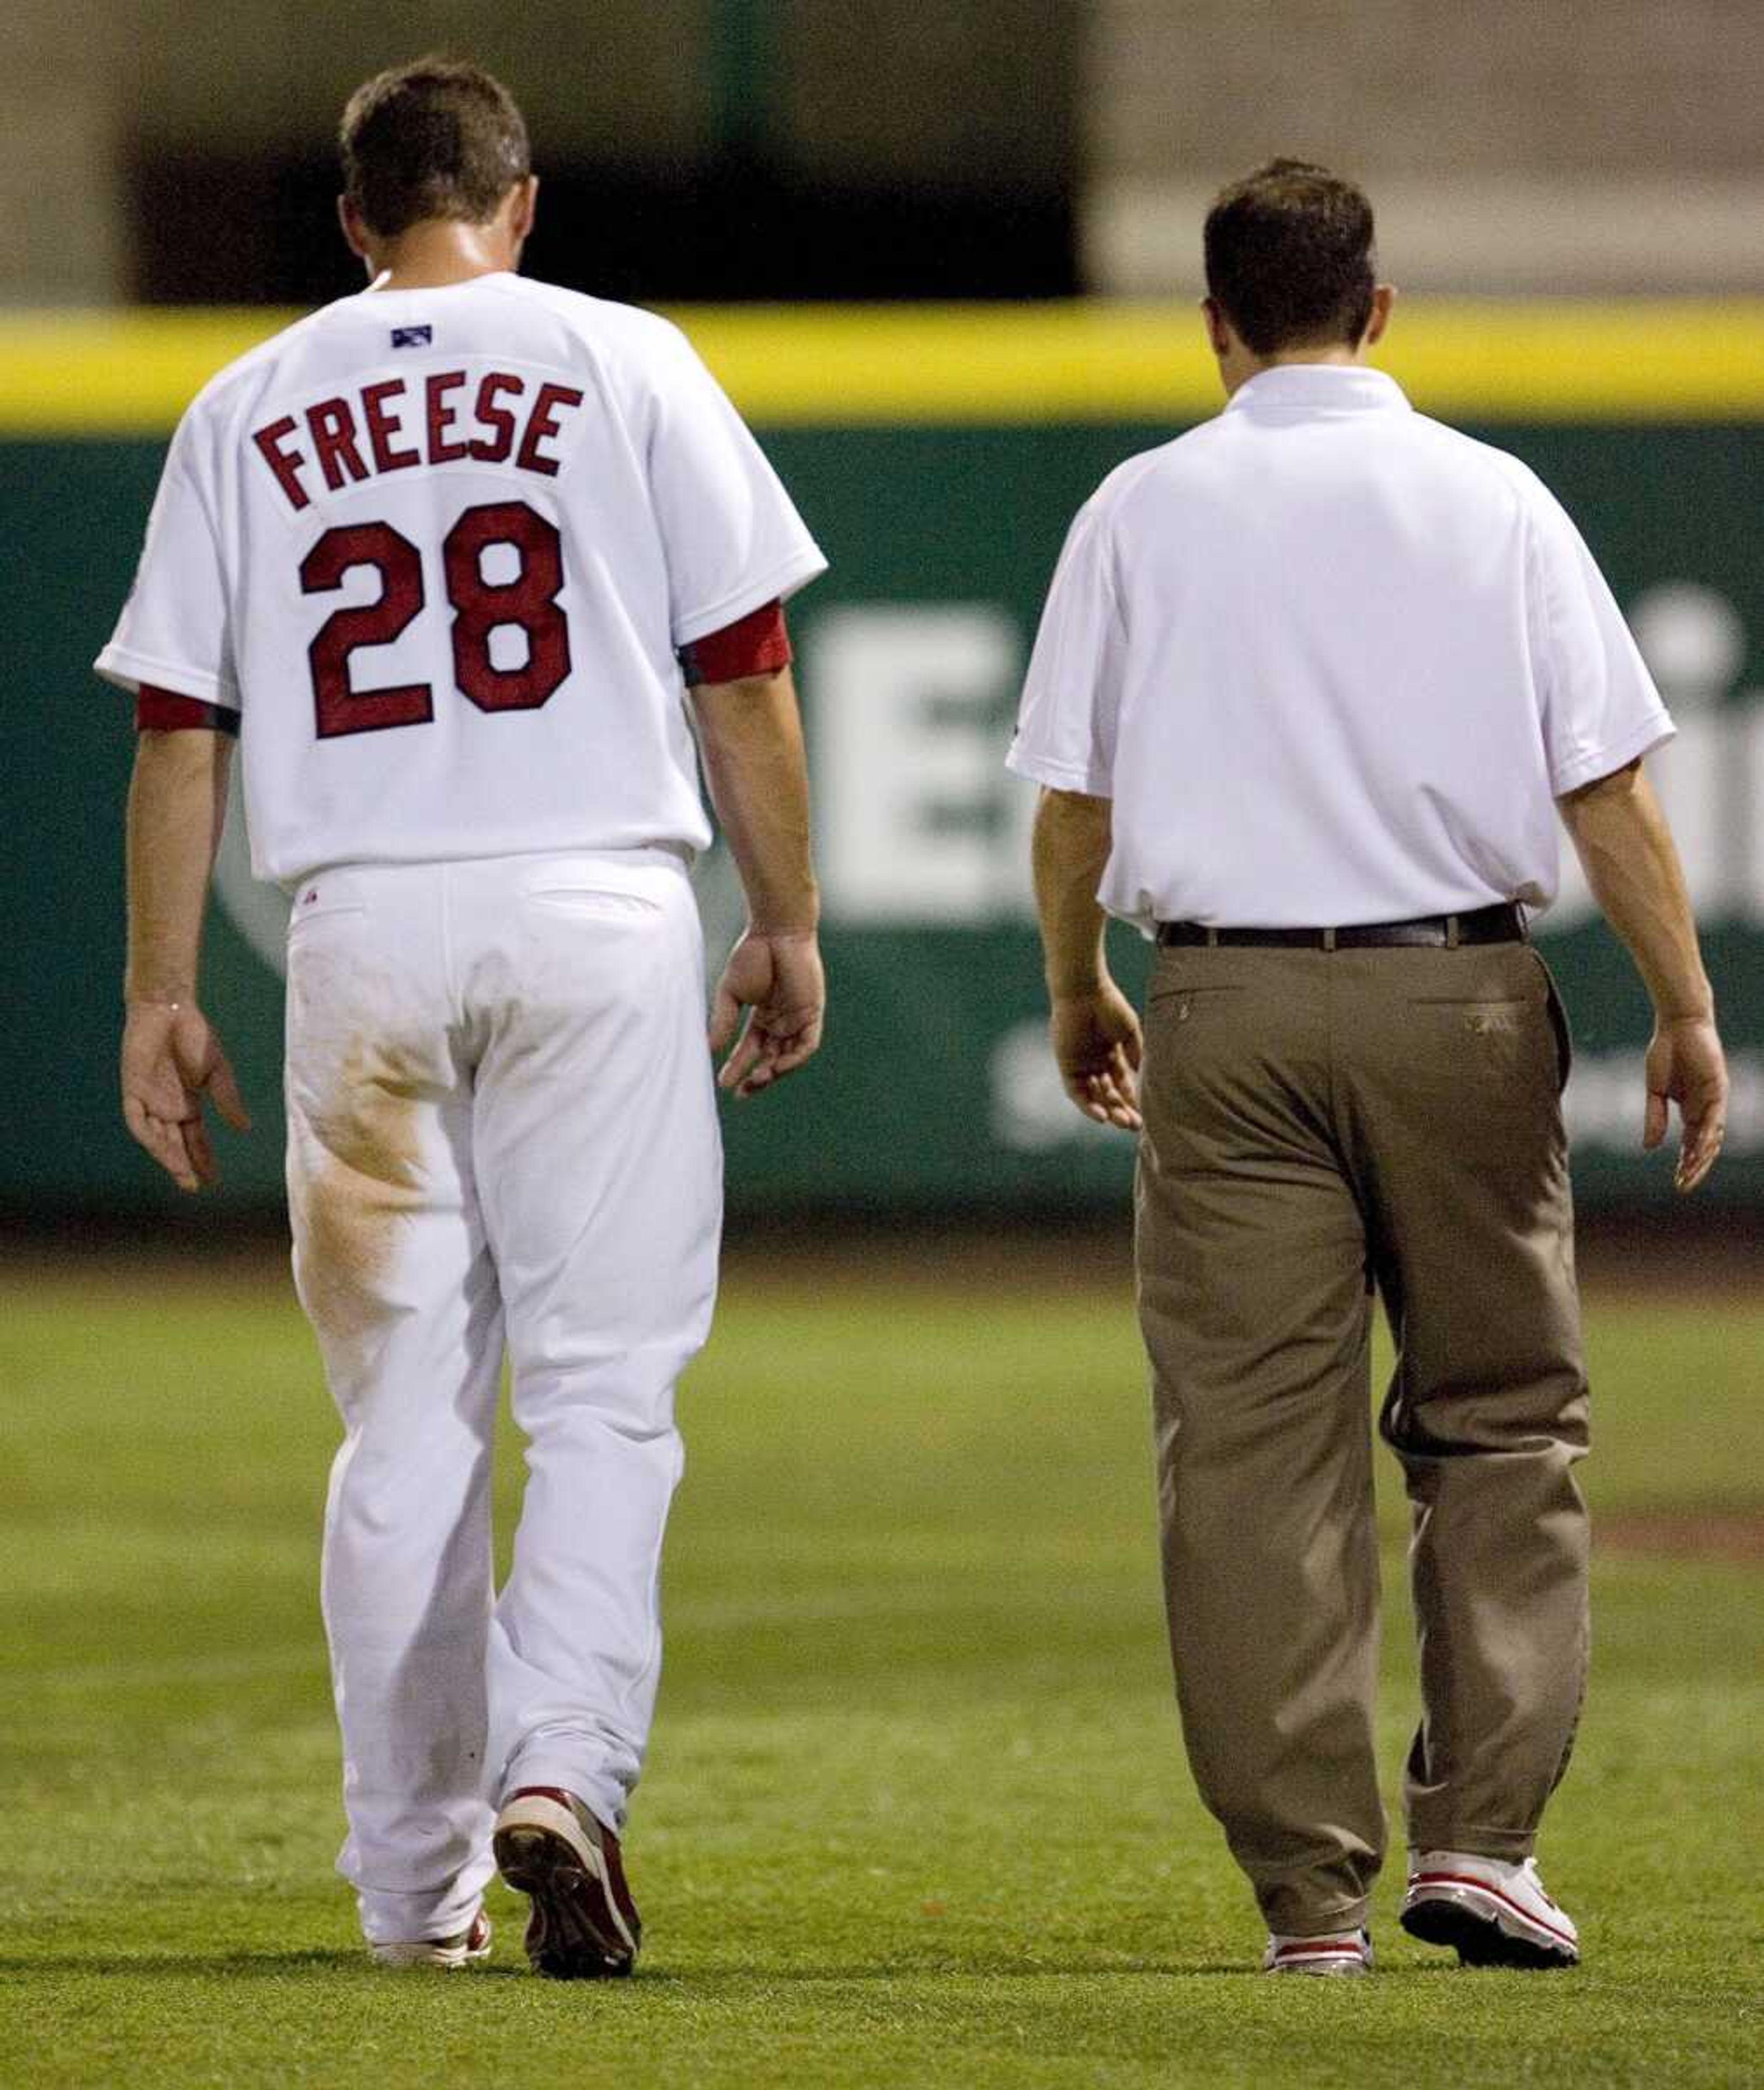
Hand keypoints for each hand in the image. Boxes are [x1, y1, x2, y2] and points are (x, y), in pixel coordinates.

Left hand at [121, 1001, 251, 1191]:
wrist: (169, 1009)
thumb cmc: (195, 1036)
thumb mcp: (218, 1073)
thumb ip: (228, 1100)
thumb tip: (245, 1129)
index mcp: (188, 1105)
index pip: (195, 1140)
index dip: (204, 1159)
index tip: (214, 1180)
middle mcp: (167, 1108)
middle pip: (174, 1145)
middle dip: (183, 1166)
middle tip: (194, 1186)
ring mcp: (149, 1101)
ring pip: (156, 1138)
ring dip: (167, 1156)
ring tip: (182, 1174)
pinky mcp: (133, 1090)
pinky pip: (137, 1120)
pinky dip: (148, 1136)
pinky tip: (161, 1149)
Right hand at [709, 932, 825, 1097]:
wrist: (775, 931)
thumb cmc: (752, 954)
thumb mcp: (731, 993)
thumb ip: (723, 1021)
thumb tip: (711, 1049)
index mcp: (762, 1016)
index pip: (751, 1049)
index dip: (738, 1067)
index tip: (723, 1084)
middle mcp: (781, 1021)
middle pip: (770, 1058)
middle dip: (756, 1077)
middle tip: (740, 1093)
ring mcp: (798, 1018)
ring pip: (788, 1057)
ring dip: (773, 1072)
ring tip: (755, 1083)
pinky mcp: (812, 1013)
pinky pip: (806, 1045)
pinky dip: (792, 1059)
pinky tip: (775, 1068)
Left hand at [1051, 977, 1142, 1130]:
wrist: (1084, 991)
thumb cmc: (1109, 1005)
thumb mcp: (1128, 1032)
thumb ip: (1135, 1053)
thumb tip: (1141, 1076)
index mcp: (1111, 1053)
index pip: (1122, 1084)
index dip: (1132, 1100)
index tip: (1143, 1114)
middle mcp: (1095, 1062)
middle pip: (1108, 1094)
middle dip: (1122, 1110)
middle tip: (1135, 1126)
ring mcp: (1080, 1065)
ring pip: (1093, 1096)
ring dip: (1108, 1110)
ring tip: (1122, 1122)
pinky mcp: (1066, 1065)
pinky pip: (1076, 1092)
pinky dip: (1088, 1105)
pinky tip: (1102, 1116)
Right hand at [1643, 1014, 1726, 1191]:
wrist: (1677, 1024)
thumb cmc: (1665, 1053)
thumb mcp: (1654, 1091)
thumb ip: (1653, 1118)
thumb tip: (1649, 1148)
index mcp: (1690, 1111)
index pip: (1692, 1145)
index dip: (1685, 1164)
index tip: (1676, 1183)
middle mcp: (1706, 1109)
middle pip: (1704, 1146)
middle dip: (1695, 1168)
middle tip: (1683, 1186)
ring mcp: (1714, 1100)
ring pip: (1713, 1136)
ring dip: (1702, 1156)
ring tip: (1689, 1173)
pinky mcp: (1718, 1088)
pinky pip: (1715, 1117)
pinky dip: (1708, 1134)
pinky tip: (1700, 1148)